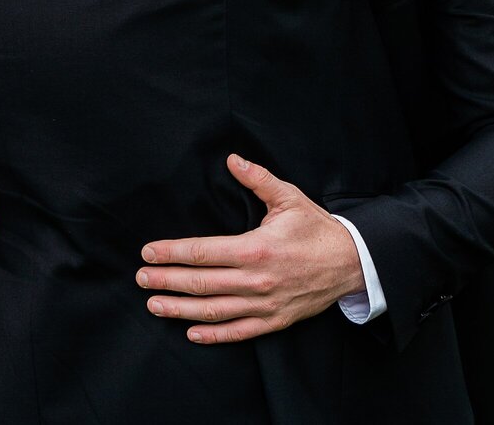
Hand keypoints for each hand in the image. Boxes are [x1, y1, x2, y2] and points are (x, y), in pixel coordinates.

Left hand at [137, 154, 363, 343]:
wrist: (353, 263)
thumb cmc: (316, 229)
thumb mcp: (289, 198)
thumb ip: (258, 179)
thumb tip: (232, 160)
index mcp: (256, 248)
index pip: (202, 252)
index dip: (172, 252)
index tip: (149, 252)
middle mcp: (256, 280)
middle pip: (201, 283)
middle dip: (166, 280)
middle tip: (141, 278)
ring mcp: (264, 304)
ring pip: (213, 311)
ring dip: (179, 309)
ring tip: (154, 304)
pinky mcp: (274, 320)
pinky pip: (238, 332)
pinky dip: (213, 335)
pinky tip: (191, 331)